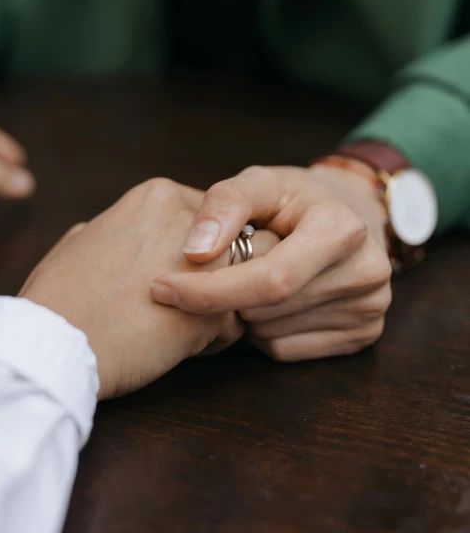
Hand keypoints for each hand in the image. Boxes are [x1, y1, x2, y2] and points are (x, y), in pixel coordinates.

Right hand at [20, 178, 277, 398]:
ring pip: (243, 283)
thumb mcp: (82, 239)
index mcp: (159, 196)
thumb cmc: (60, 296)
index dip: (198, 251)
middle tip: (189, 300)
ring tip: (181, 325)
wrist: (56, 343)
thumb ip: (119, 227)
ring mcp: (209, 263)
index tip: (175, 274)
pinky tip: (176, 346)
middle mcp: (192, 220)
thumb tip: (128, 232)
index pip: (212, 217)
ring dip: (221, 306)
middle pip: (238, 244)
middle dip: (222, 274)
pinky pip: (233, 324)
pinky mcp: (216, 309)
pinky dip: (211, 340)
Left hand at [151, 165, 391, 361]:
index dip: (211, 290)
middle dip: (224, 297)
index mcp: (342, 229)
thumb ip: (225, 204)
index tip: (162, 288)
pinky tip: (267, 303)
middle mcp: (366, 272)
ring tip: (246, 281)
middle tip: (213, 273)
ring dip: (243, 315)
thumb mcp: (261, 182)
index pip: (270, 280)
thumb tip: (194, 250)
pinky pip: (287, 350)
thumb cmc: (296, 198)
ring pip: (272, 334)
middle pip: (266, 309)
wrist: (352, 213)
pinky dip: (264, 332)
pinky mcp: (366, 335)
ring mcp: (371, 309)